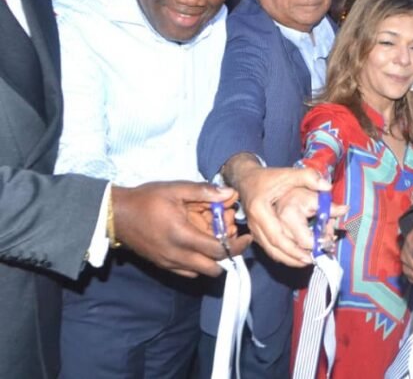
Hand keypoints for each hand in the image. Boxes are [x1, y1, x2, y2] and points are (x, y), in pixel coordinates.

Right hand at [112, 182, 251, 277]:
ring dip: (213, 260)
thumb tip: (230, 193)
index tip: (246, 236)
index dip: (237, 245)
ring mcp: (169, 263)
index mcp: (182, 236)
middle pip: (214, 268)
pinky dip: (199, 263)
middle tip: (229, 237)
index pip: (219, 251)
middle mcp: (177, 255)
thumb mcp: (175, 189)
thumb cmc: (146, 199)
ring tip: (214, 239)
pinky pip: (188, 272)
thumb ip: (204, 192)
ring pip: (201, 272)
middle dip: (227, 254)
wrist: (116, 215)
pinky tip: (199, 245)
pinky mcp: (163, 266)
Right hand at [224, 154, 345, 266]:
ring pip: (270, 251)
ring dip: (288, 259)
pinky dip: (282, 255)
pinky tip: (295, 256)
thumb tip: (327, 186)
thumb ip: (307, 177)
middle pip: (273, 248)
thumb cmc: (266, 177)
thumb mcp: (286, 174)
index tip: (312, 249)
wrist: (246, 179)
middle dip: (293, 258)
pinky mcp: (256, 233)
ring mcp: (254, 230)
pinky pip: (269, 248)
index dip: (293, 247)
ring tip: (306, 261)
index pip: (277, 235)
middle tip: (311, 261)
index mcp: (260, 211)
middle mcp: (255, 224)